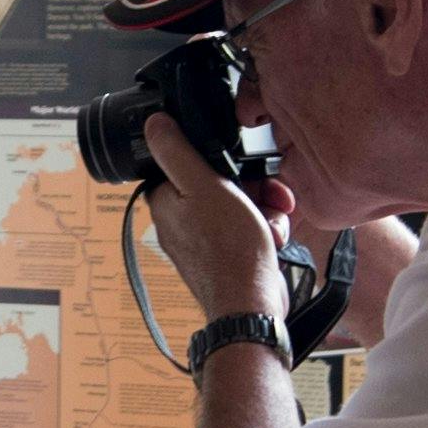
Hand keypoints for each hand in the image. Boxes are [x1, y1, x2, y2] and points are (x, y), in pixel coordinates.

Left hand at [140, 117, 291, 324]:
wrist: (251, 304)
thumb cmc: (228, 249)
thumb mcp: (203, 186)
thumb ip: (177, 153)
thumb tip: (153, 124)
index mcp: (166, 201)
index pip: (189, 162)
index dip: (221, 159)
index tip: (240, 163)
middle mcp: (182, 219)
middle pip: (222, 181)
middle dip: (254, 184)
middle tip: (270, 193)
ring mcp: (206, 237)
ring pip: (242, 201)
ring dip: (266, 205)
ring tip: (273, 218)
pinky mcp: (228, 251)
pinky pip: (250, 225)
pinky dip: (267, 226)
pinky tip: (274, 236)